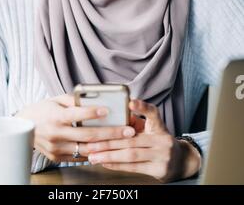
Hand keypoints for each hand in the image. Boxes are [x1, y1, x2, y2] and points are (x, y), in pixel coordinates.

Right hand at [15, 94, 135, 162]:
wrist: (23, 127)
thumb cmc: (43, 110)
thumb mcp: (56, 99)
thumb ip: (74, 100)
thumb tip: (95, 99)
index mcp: (56, 116)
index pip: (77, 114)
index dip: (93, 113)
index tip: (108, 110)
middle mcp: (56, 133)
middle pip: (88, 135)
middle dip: (111, 133)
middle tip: (128, 131)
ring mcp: (57, 148)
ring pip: (86, 149)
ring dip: (107, 146)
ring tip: (123, 141)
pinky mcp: (57, 157)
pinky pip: (79, 157)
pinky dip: (94, 153)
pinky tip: (108, 148)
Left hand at [86, 99, 201, 182]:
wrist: (181, 162)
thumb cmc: (160, 141)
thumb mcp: (153, 128)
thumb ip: (137, 120)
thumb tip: (118, 112)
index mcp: (160, 127)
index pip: (152, 114)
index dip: (141, 107)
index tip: (129, 102)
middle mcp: (163, 141)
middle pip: (132, 140)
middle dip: (108, 142)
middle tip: (91, 142)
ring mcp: (163, 157)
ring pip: (131, 155)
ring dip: (109, 156)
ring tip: (93, 155)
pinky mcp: (160, 171)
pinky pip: (134, 168)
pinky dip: (117, 165)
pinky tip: (105, 162)